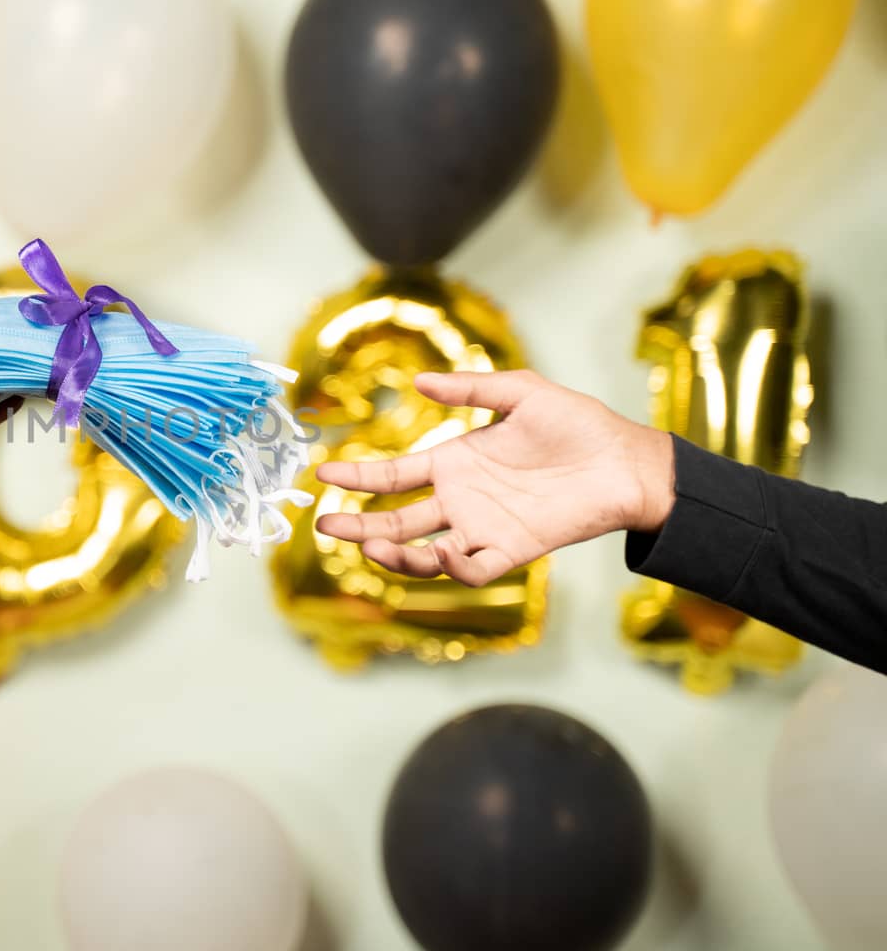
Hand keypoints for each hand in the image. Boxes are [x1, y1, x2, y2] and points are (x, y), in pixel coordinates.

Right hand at [315, 370, 675, 585]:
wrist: (626, 461)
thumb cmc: (578, 423)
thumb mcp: (520, 392)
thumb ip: (470, 387)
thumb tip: (418, 380)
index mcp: (454, 462)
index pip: (393, 475)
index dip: (358, 476)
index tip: (324, 474)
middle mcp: (461, 500)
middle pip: (396, 521)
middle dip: (358, 525)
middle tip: (326, 524)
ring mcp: (483, 529)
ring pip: (424, 554)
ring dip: (396, 554)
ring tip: (372, 546)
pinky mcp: (512, 551)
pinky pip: (473, 570)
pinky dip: (453, 570)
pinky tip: (442, 555)